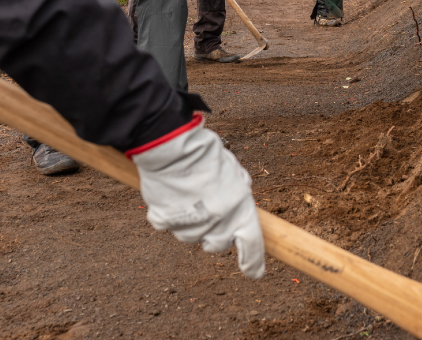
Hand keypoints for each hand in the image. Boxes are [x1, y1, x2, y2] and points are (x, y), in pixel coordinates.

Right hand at [129, 115, 264, 278]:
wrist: (172, 148)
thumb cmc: (205, 155)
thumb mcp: (234, 170)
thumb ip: (239, 189)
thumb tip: (240, 199)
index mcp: (240, 209)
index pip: (253, 245)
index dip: (254, 262)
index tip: (255, 272)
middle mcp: (218, 223)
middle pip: (217, 244)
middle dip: (215, 232)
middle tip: (209, 210)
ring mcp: (190, 226)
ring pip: (191, 235)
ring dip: (191, 222)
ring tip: (188, 194)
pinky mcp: (165, 222)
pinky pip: (167, 225)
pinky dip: (168, 213)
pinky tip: (170, 193)